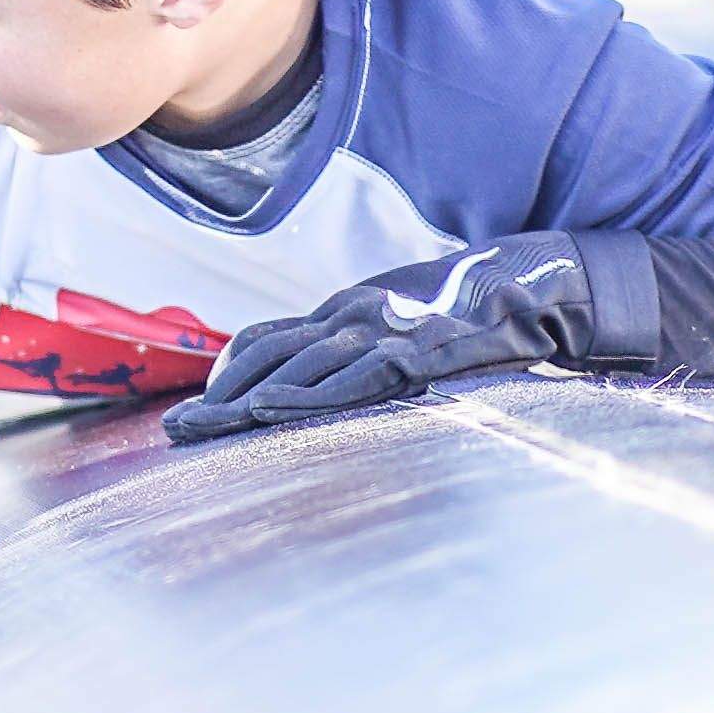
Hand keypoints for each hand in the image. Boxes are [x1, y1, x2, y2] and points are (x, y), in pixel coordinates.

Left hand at [160, 236, 630, 443]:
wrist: (535, 281)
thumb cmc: (469, 308)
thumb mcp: (401, 324)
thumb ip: (362, 350)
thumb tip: (320, 385)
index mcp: (347, 310)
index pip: (266, 337)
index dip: (227, 372)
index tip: (194, 409)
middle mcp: (355, 315)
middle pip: (269, 353)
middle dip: (221, 394)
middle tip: (178, 431)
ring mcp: (387, 330)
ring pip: (304, 365)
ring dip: (251, 399)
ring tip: (208, 428)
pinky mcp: (422, 351)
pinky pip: (359, 376)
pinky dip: (313, 395)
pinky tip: (275, 411)